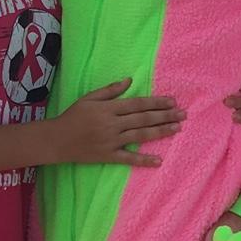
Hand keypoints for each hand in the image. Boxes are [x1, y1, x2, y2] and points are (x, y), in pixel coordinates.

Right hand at [52, 79, 185, 165]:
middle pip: (143, 119)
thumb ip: (110, 90)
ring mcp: (111, 141)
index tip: (172, 101)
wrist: (57, 140)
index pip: (138, 104)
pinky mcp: (108, 156)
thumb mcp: (89, 98)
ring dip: (160, 132)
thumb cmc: (72, 116)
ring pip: (140, 135)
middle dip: (165, 116)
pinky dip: (143, 160)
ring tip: (177, 129)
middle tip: (183, 114)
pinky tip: (158, 160)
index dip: (156, 102)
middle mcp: (112, 124)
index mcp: (109, 108)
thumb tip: (130, 80)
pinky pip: (128, 159)